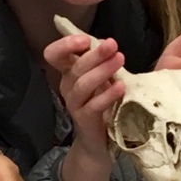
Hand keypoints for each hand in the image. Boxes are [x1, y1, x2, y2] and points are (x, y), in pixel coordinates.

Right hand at [41, 31, 125, 156]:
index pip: (55, 54)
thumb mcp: (107, 77)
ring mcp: (74, 104)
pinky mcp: (84, 119)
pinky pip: (94, 105)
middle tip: (112, 45)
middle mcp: (68, 86)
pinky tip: (121, 87)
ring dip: (102, 71)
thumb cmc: (104, 102)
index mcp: (70, 72)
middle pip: (74, 66)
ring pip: (83, 84)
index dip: (66, 44)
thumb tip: (125, 46)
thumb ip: (109, 60)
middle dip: (94, 54)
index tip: (86, 39)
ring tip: (120, 59)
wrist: (100, 141)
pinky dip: (108, 95)